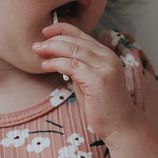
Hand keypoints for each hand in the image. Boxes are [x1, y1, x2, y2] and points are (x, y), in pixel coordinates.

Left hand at [33, 23, 137, 138]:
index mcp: (107, 56)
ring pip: (73, 49)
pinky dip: (56, 63)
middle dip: (53, 40)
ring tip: (38, 52)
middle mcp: (108, 58)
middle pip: (76, 40)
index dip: (62, 29)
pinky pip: (72, 65)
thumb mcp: (88, 82)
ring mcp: (105, 68)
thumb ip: (78, 68)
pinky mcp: (99, 80)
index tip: (45, 31)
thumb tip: (56, 56)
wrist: (121, 127)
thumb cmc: (103, 108)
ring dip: (52, 49)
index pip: (82, 35)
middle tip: (37, 46)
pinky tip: (47, 66)